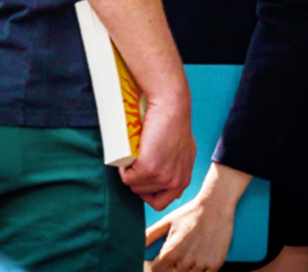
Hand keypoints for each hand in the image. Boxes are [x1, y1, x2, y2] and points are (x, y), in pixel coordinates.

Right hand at [120, 89, 194, 210]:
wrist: (171, 107)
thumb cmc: (175, 121)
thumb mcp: (184, 150)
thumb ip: (179, 166)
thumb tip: (169, 174)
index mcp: (183, 179)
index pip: (162, 202)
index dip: (148, 192)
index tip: (141, 178)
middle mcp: (175, 182)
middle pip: (144, 194)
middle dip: (137, 179)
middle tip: (136, 161)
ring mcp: (162, 177)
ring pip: (135, 186)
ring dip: (130, 171)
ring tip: (134, 153)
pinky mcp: (148, 169)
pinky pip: (127, 178)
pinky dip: (123, 168)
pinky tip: (128, 153)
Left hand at [146, 163, 251, 271]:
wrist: (215, 207)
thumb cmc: (190, 213)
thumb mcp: (167, 221)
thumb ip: (151, 235)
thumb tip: (138, 245)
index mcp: (170, 252)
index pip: (156, 271)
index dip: (158, 265)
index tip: (162, 259)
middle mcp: (185, 262)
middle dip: (172, 268)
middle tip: (179, 253)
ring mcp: (200, 265)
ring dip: (186, 269)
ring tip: (191, 252)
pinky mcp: (215, 265)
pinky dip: (200, 270)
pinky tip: (201, 256)